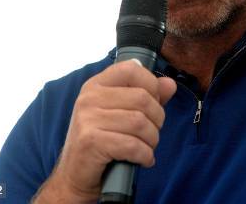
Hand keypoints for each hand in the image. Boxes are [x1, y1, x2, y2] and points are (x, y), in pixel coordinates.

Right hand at [33, 59, 176, 202]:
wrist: (75, 177)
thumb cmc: (103, 142)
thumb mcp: (123, 113)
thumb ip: (148, 96)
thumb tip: (170, 84)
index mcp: (96, 85)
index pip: (131, 69)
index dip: (151, 85)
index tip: (153, 103)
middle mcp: (89, 98)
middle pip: (142, 98)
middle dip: (157, 119)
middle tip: (151, 133)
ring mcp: (87, 119)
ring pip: (140, 122)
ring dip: (152, 139)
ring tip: (147, 147)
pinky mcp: (90, 141)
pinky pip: (132, 145)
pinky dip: (145, 155)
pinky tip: (143, 159)